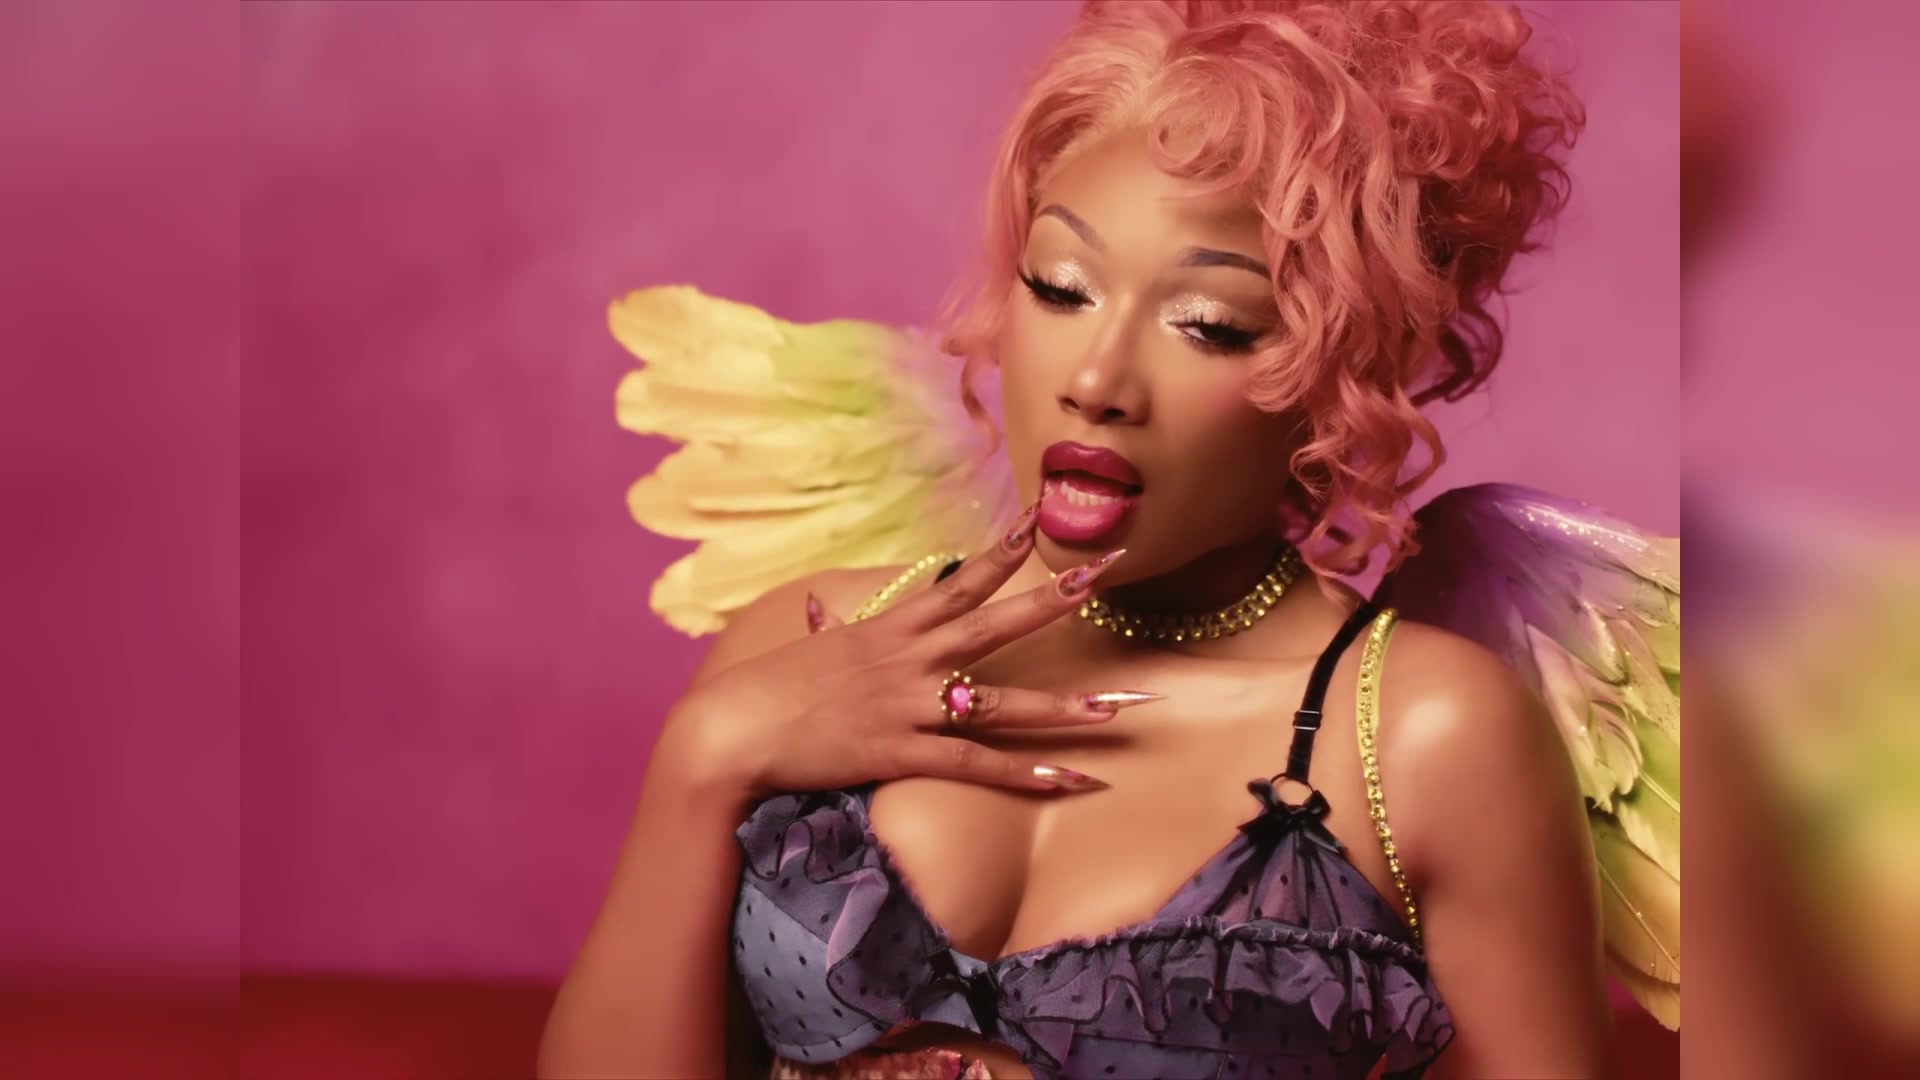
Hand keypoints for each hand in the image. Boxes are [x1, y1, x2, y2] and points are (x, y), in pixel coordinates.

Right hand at [667, 507, 1152, 798]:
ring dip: (1063, 707)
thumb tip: (818, 609)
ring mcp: (910, 706)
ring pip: (1002, 704)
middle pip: (995, 623)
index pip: (959, 580)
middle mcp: (911, 660)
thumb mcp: (810, 649)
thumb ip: (826, 628)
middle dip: (1053, 600)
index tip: (1041, 517)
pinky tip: (1068, 779)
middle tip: (1105, 575)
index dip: (1003, 549)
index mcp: (893, 629)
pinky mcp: (902, 752)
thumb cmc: (770, 688)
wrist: (735, 728)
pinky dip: (1025, 774)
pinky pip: (975, 764)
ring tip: (1116, 707)